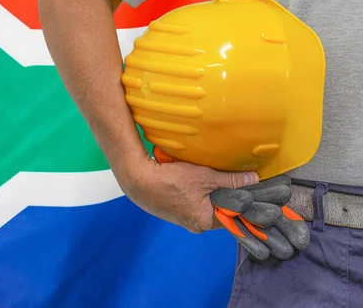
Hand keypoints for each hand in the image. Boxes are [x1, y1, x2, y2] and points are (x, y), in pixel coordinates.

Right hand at [152, 147, 309, 259]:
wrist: (137, 180)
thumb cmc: (169, 180)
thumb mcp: (203, 177)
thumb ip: (229, 180)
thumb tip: (253, 180)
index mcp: (204, 221)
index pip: (235, 217)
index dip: (248, 207)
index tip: (263, 203)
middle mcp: (195, 224)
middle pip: (222, 212)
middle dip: (232, 200)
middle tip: (245, 187)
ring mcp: (184, 218)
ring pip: (208, 207)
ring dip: (215, 196)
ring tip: (221, 182)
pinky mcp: (174, 209)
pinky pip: (195, 203)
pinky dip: (201, 195)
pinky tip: (201, 183)